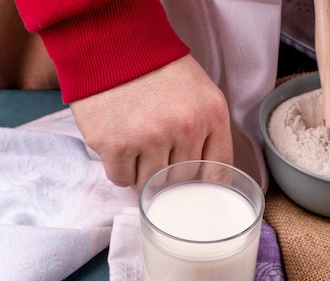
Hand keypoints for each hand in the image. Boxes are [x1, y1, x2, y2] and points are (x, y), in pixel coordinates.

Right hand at [70, 54, 232, 189]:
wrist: (111, 41)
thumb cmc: (155, 69)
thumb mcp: (199, 93)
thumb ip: (208, 132)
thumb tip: (206, 179)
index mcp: (211, 115)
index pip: (218, 174)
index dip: (204, 187)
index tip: (194, 190)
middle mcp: (185, 128)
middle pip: (181, 182)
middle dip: (169, 176)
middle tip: (156, 155)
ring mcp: (149, 138)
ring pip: (151, 185)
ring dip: (142, 174)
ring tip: (136, 147)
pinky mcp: (116, 144)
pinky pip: (121, 179)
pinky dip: (119, 169)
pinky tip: (119, 146)